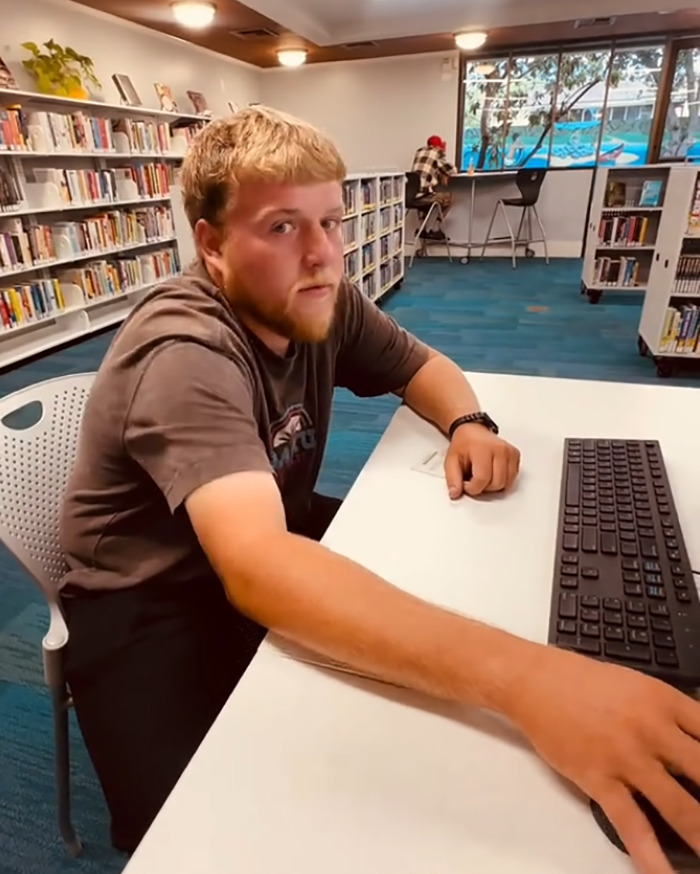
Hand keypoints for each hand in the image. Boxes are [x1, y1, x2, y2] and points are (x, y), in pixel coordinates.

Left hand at [444, 423, 519, 498]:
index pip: (482, 479)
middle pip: (496, 483)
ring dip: (493, 485)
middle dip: (483, 488)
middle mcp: (499, 450)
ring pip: (506, 483)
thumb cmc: (464, 444)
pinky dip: (502, 481)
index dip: (472, 488)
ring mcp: (510, 452)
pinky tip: (492, 474)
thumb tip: (455, 494)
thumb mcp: (451, 461)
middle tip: (474, 479)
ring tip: (483, 476)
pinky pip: (512, 478)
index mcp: (483, 449)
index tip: (466, 485)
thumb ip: (452, 479)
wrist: (473, 431)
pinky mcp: (515, 456)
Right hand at [510, 646, 699, 873]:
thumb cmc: (582, 682)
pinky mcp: (599, 779)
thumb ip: (671, 716)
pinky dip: (650, 856)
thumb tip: (698, 748)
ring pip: (681, 807)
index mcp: (665, 700)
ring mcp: (626, 757)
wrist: (533, 680)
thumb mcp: (637, 686)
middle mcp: (652, 729)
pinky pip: (632, 824)